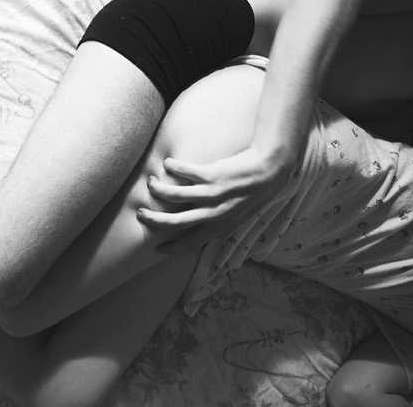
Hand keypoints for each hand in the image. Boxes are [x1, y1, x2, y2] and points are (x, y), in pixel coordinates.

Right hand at [137, 144, 296, 232]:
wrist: (271, 169)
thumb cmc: (257, 193)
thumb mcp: (241, 214)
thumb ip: (220, 221)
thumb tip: (202, 226)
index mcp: (222, 226)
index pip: (190, 242)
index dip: (172, 248)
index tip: (158, 249)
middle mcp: (214, 213)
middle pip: (175, 222)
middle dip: (154, 220)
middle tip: (141, 214)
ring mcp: (212, 194)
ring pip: (173, 195)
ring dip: (157, 189)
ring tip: (150, 183)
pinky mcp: (211, 174)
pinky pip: (183, 171)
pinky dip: (172, 166)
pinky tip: (167, 163)